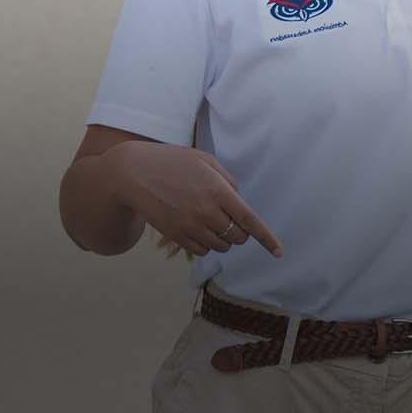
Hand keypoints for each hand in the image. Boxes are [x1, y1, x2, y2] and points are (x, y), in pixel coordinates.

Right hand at [105, 141, 282, 257]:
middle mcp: (206, 212)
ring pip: (221, 246)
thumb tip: (238, 200)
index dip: (267, 238)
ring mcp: (189, 226)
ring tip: (211, 221)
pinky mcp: (175, 236)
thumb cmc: (171, 162)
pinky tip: (199, 229)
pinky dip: (207, 245)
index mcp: (218, 191)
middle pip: (238, 236)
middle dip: (241, 231)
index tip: (279, 252)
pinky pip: (202, 251)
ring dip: (224, 238)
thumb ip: (227, 180)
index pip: (250, 220)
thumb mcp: (204, 160)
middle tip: (230, 217)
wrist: (133, 174)